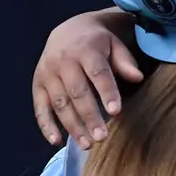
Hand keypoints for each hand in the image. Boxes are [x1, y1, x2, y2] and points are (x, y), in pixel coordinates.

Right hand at [32, 8, 142, 148]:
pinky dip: (46, 125)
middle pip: (77, 92)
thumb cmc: (97, 43)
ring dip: (72, 125)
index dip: (107, 92)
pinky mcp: (37, 85)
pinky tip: (56, 141)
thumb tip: (138, 78)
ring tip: (87, 144)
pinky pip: (40, 107)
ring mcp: (47, 74)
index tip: (116, 112)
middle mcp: (63, 62)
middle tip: (102, 138)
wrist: (68, 30)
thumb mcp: (114, 44)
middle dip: (89, 116)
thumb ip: (125, 61)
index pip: (97, 73)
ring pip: (59, 103)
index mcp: (85, 50)